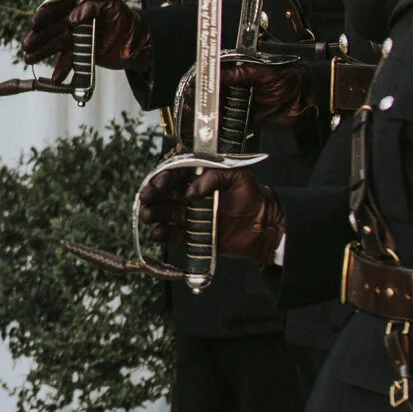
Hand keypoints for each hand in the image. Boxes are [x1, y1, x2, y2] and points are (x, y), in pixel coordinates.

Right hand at [19, 0, 150, 75]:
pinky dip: (61, 69)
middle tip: (28, 44)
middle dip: (38, 36)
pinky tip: (55, 77)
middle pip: (51, 28)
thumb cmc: (127, 20)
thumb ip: (92, 8)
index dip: (44, 15)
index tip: (35, 23)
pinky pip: (68, 61)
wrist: (140, 43)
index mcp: (79, 7)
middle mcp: (74, 22)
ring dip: (41, 52)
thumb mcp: (112, 7)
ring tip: (29, 59)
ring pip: (55, 44)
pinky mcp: (82, 53)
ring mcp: (77, 38)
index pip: (57, 8)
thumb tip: (74, 16)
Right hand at [137, 160, 284, 260]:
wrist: (267, 227)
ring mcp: (191, 217)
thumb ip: (214, 175)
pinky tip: (157, 233)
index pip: (174, 176)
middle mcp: (191, 197)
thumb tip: (190, 190)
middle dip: (152, 195)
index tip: (159, 184)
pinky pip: (174, 235)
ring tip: (147, 215)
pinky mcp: (193, 236)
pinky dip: (163, 235)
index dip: (163, 178)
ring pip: (164, 213)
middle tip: (146, 198)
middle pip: (164, 194)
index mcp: (199, 180)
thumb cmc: (254, 198)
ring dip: (153, 213)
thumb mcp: (238, 176)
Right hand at [176, 53, 316, 135]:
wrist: (308, 101)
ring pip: (217, 108)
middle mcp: (238, 87)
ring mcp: (241, 104)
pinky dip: (219, 126)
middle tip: (192, 102)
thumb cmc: (292, 79)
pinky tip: (209, 127)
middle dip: (201, 98)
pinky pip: (229, 123)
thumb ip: (243, 72)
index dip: (205, 79)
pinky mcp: (245, 119)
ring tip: (196, 115)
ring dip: (206, 113)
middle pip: (213, 92)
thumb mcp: (267, 72)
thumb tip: (223, 73)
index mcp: (241, 72)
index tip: (196, 84)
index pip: (217, 73)